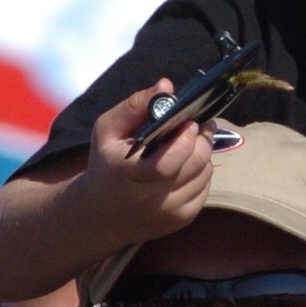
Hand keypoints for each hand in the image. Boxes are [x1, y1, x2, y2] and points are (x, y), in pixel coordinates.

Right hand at [82, 83, 214, 243]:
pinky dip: (201, 172)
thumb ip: (135, 105)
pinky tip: (186, 165)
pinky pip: (205, 188)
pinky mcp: (180, 220)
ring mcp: (167, 213)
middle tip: (199, 125)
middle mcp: (149, 200)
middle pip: (195, 165)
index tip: (189, 121)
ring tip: (190, 143)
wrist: (100, 214)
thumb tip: (167, 86)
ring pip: (204, 174)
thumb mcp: (107, 130)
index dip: (186, 139)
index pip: (169, 162)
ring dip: (202, 154)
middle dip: (202, 140)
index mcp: (127, 175)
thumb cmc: (106, 163)